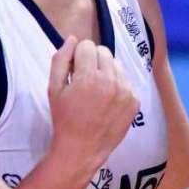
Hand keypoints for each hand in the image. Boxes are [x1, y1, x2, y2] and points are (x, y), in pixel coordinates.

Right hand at [47, 36, 139, 167]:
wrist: (82, 149)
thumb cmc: (64, 118)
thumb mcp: (53, 89)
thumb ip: (60, 59)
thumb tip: (72, 38)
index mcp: (89, 77)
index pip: (86, 46)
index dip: (77, 57)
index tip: (73, 71)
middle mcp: (111, 82)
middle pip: (103, 51)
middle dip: (92, 60)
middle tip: (84, 80)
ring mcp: (126, 92)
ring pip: (116, 64)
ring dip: (106, 71)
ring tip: (95, 90)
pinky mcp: (135, 101)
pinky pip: (126, 80)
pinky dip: (117, 85)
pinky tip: (106, 100)